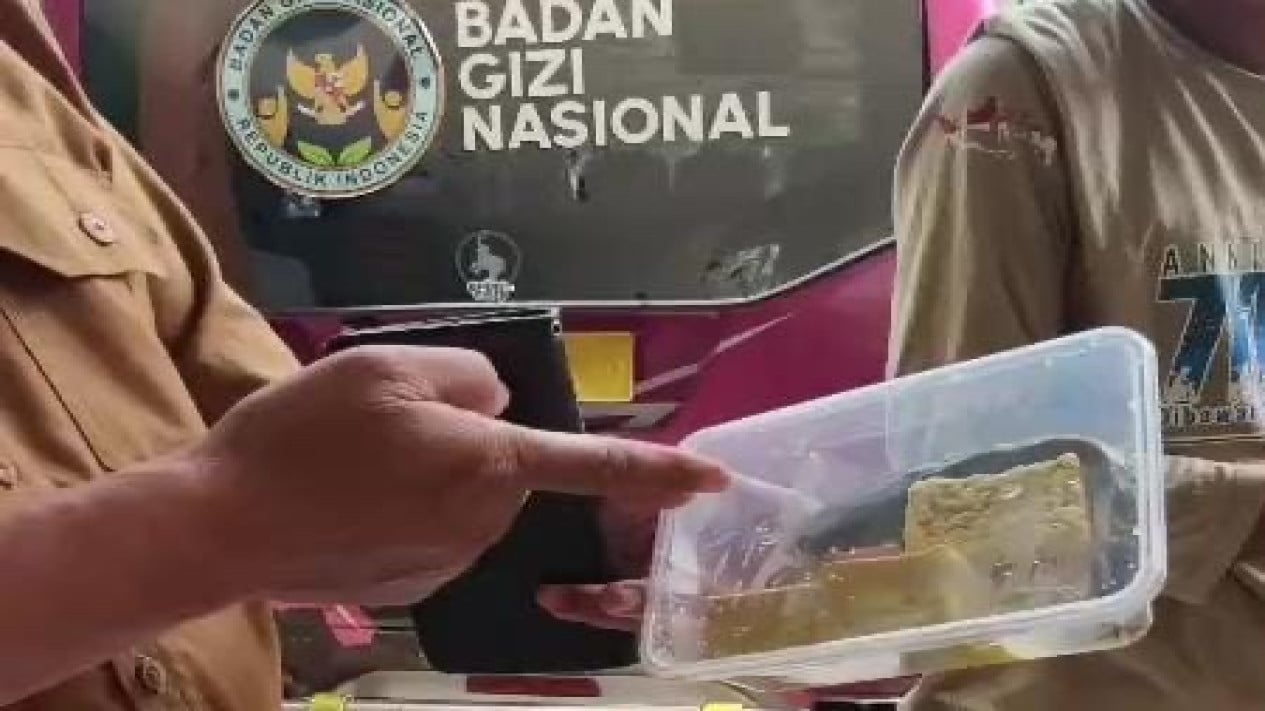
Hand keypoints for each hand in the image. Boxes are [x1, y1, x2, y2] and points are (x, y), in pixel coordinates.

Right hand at [182, 346, 729, 604]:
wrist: (224, 527)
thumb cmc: (301, 438)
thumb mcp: (383, 366)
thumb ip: (466, 373)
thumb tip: (498, 399)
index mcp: (487, 461)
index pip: (594, 463)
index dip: (660, 468)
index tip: (715, 479)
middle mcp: (484, 519)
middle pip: (507, 462)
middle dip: (470, 439)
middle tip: (385, 425)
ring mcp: (451, 560)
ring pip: (469, 495)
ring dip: (436, 473)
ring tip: (356, 464)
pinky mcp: (419, 584)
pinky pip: (439, 529)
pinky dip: (409, 509)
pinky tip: (352, 501)